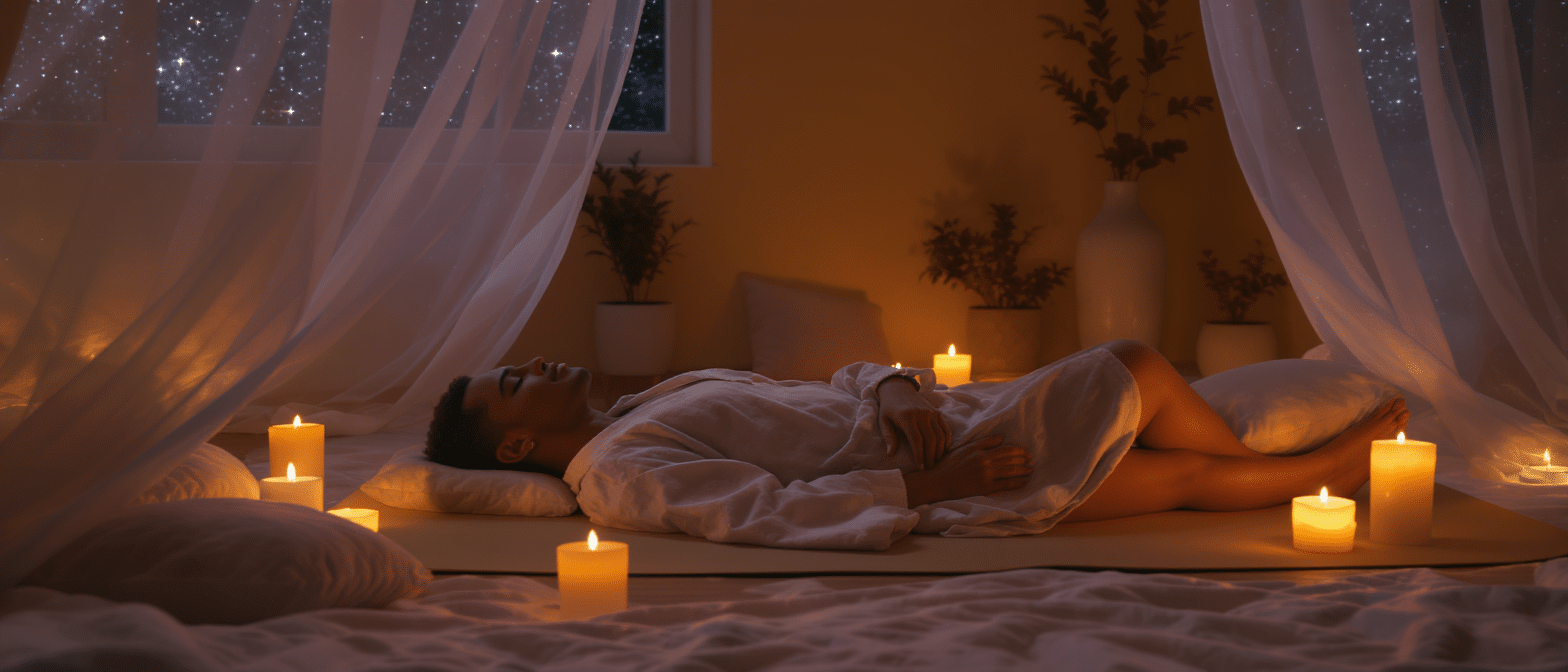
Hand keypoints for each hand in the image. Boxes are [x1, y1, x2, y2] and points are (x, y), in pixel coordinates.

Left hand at [877, 376, 950, 469]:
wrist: (899, 388)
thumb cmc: (889, 407)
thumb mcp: (883, 420)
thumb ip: (888, 436)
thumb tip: (890, 454)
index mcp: (907, 417)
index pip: (916, 440)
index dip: (919, 455)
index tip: (920, 467)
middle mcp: (921, 414)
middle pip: (930, 439)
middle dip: (930, 456)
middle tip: (928, 468)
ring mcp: (931, 412)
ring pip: (940, 435)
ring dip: (939, 450)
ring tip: (935, 461)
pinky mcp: (937, 412)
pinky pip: (945, 427)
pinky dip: (947, 439)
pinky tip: (945, 450)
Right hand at [902, 434, 1032, 506]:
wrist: (939, 482)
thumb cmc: (950, 464)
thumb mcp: (966, 448)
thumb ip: (984, 442)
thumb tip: (1001, 437)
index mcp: (981, 452)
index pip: (1005, 450)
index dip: (1018, 451)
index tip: (1025, 452)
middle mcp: (985, 463)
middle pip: (1010, 460)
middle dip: (1023, 460)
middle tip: (1031, 459)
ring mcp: (986, 476)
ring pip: (1010, 472)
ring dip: (1023, 470)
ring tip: (1030, 470)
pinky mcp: (985, 488)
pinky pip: (1005, 485)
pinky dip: (1016, 483)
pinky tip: (1023, 482)